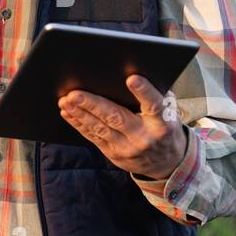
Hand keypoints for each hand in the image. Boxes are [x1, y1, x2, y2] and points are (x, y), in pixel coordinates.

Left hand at [58, 74, 186, 180]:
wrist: (166, 163)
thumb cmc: (165, 127)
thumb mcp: (169, 111)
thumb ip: (155, 96)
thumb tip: (132, 72)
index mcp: (163, 124)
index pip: (154, 106)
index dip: (144, 92)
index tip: (132, 78)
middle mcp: (144, 137)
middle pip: (117, 118)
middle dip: (93, 104)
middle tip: (75, 93)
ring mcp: (128, 148)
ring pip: (100, 128)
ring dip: (80, 114)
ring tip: (66, 101)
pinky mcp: (114, 154)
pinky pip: (94, 137)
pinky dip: (79, 124)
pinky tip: (69, 113)